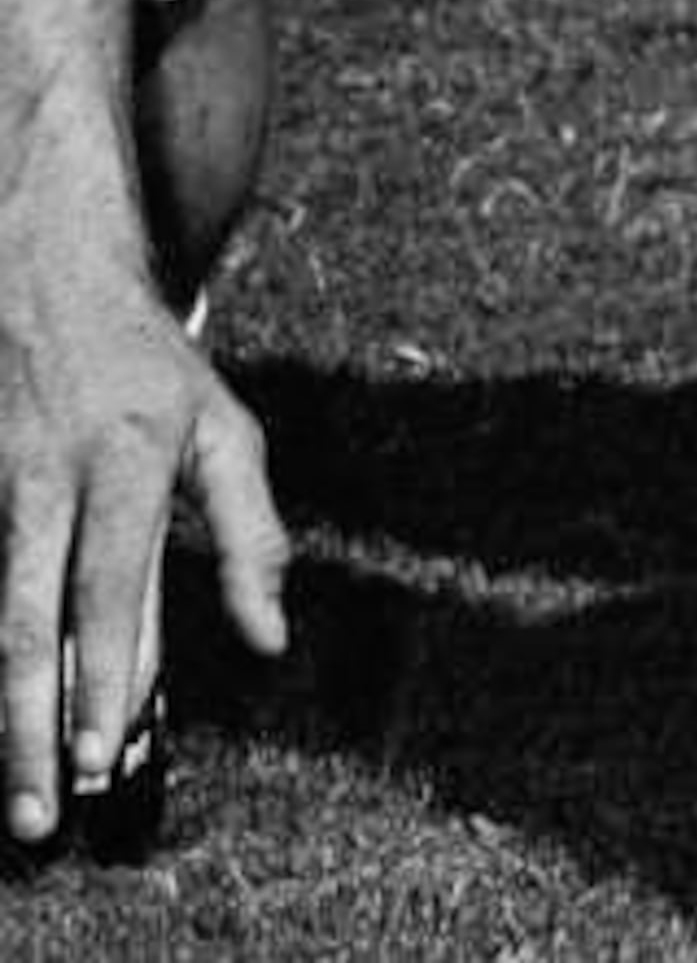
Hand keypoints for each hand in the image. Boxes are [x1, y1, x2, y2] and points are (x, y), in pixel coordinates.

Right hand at [0, 269, 286, 848]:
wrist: (45, 279)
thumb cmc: (149, 371)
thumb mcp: (224, 428)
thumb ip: (252, 534)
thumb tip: (270, 640)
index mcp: (129, 460)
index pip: (111, 586)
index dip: (107, 672)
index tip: (107, 753)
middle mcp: (49, 480)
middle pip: (27, 621)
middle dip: (32, 727)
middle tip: (45, 816)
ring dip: (5, 716)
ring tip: (22, 800)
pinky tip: (3, 725)